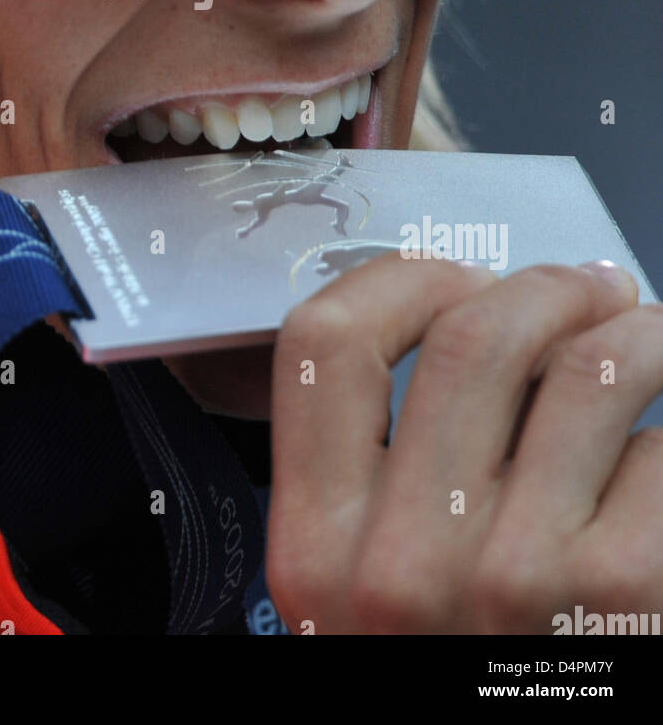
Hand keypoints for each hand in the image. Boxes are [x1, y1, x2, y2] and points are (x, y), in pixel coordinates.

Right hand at [265, 252, 662, 632]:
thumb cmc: (453, 667)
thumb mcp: (361, 591)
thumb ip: (376, 474)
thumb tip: (466, 317)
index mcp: (316, 548)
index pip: (324, 343)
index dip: (400, 277)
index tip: (454, 276)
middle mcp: (404, 565)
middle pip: (475, 334)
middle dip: (548, 287)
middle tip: (586, 290)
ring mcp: (520, 582)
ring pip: (592, 367)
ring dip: (638, 334)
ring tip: (646, 342)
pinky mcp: (627, 600)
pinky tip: (657, 463)